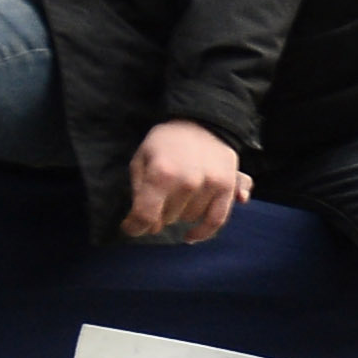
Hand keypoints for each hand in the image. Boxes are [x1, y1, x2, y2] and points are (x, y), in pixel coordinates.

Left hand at [121, 119, 247, 244]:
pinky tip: (191, 235)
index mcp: (162, 174)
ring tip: (177, 196)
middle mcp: (188, 182)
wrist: (201, 122)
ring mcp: (210, 186)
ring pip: (188, 219)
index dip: (133, 226)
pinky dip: (203, 232)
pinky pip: (216, 221)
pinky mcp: (227, 188)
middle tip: (158, 196)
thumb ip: (139, 193)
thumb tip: (149, 226)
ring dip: (179, 213)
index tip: (129, 227)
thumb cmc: (165, 142)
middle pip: (166, 219)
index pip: (145, 215)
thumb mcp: (140, 160)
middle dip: (158, 212)